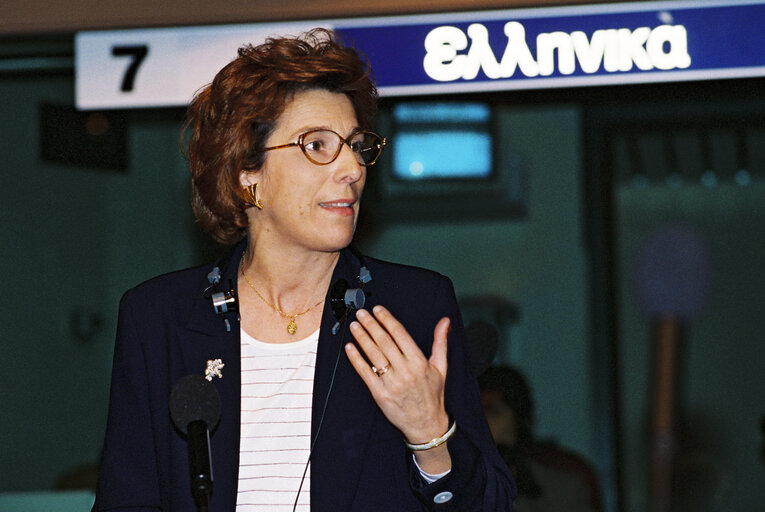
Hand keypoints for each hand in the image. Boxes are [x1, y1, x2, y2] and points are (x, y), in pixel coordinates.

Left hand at [345, 305, 451, 472]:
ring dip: (362, 338)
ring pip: (374, 355)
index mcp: (420, 362)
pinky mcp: (380, 395)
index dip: (387, 320)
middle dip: (371, 325)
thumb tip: (445, 321)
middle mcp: (406, 371)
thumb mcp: (441, 368)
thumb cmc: (433, 395)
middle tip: (361, 313)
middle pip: (384, 342)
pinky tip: (350, 348)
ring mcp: (392, 383)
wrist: (426, 425)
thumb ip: (440, 342)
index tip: (378, 309)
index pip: (400, 335)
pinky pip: (365, 373)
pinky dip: (356, 359)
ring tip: (354, 326)